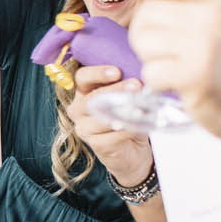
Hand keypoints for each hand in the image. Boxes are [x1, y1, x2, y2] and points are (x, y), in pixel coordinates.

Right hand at [70, 65, 153, 188]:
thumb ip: (128, 86)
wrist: (131, 150)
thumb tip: (142, 77)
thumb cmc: (127, 117)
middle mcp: (78, 109)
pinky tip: (139, 125)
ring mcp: (84, 128)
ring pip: (101, 117)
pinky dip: (127, 130)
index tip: (117, 72)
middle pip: (92, 98)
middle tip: (136, 85)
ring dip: (123, 111)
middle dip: (115, 90)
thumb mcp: (126, 97)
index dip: (97, 73)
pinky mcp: (96, 144)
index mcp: (84, 92)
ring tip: (142, 108)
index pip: (82, 77)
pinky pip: (112, 135)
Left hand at [124, 0, 220, 152]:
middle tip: (167, 48)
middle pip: (147, 12)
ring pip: (143, 41)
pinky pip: (150, 71)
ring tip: (174, 63)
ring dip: (151, 57)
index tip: (156, 3)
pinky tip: (177, 81)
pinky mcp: (194, 75)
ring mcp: (205, 46)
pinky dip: (157, 80)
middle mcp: (214, 17)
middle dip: (146, 33)